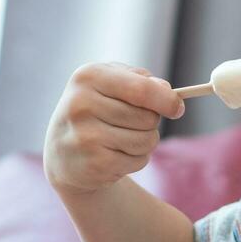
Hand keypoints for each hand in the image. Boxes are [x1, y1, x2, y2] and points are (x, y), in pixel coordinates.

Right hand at [43, 61, 185, 196]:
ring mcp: (84, 137)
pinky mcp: (93, 164)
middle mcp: (80, 105)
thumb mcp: (112, 83)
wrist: (63, 153)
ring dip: (145, 142)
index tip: (177, 107)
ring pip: (146, 140)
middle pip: (148, 117)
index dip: (167, 100)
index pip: (142, 89)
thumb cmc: (96, 110)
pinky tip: (114, 155)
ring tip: (122, 140)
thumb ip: (141, 80)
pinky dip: (135, 160)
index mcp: (87, 77)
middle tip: (132, 123)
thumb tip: (167, 91)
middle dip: (151, 122)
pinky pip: (138, 161)